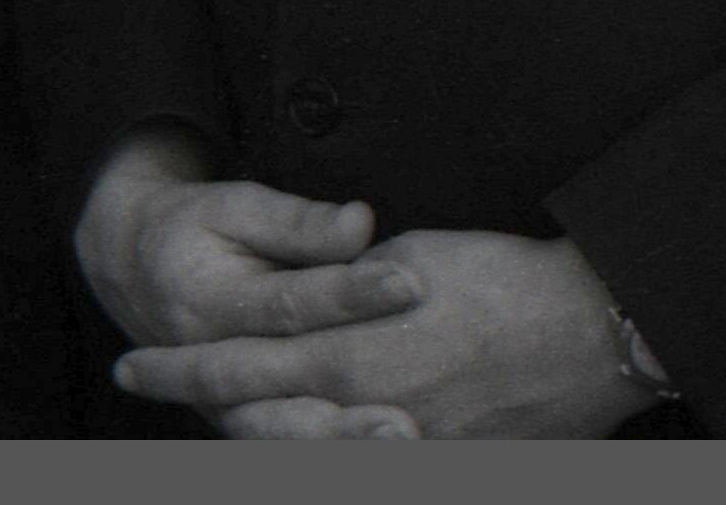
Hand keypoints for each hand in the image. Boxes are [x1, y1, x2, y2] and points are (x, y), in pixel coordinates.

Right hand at [74, 125, 425, 430]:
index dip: (352, 292)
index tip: (411, 281)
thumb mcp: (236, 207)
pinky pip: (290, 448)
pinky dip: (336, 453)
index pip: (292, 304)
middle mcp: (212, 372)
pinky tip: (394, 452)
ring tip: (402, 443)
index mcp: (208, 306)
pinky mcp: (246, 422)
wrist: (138, 271)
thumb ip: (297, 222)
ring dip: (343, 446)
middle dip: (349, 412)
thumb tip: (360, 224)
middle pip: (285, 398)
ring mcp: (226, 407)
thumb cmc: (198, 228)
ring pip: (286, 438)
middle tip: (407, 420)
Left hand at [110, 228, 666, 439]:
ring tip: (217, 423)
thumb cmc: (506, 280)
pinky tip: (310, 443)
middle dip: (194, 404)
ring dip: (256, 436)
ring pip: (303, 453)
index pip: (237, 367)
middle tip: (142, 386)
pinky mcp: (441, 468)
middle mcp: (362, 412)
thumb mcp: (414, 258)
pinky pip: (363, 464)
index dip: (180, 369)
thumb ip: (351, 285)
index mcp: (347, 353)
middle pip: (254, 421)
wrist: (593, 332)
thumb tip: (323, 290)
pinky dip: (327, 453)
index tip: (132, 365)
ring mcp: (401, 450)